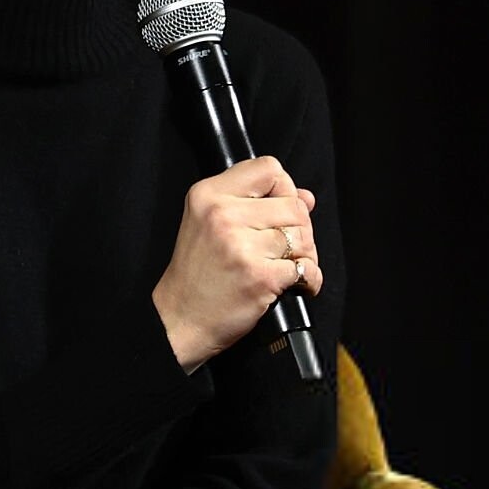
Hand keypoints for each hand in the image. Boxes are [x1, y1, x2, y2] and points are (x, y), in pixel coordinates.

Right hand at [151, 155, 323, 371]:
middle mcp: (223, 214)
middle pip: (293, 204)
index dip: (283, 188)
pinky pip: (306, 269)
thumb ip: (255, 203)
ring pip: (303, 236)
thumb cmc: (196, 274)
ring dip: (306, 255)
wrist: (179, 319)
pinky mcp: (260, 276)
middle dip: (300, 227)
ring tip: (289, 266)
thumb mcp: (209, 224)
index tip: (278, 210)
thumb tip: (306, 197)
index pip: (269, 168)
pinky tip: (295, 285)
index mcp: (208, 194)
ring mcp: (242, 246)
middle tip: (288, 246)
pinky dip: (309, 280)